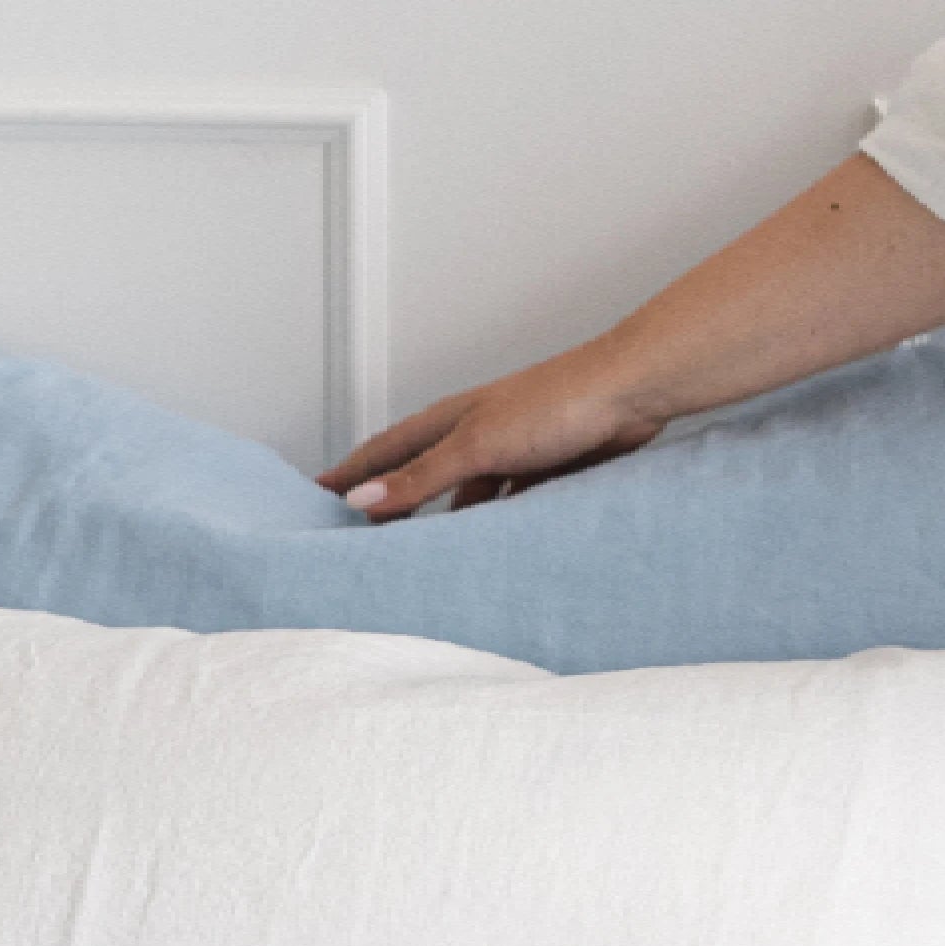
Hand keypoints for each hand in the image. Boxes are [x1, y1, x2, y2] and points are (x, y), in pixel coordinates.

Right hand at [317, 351, 661, 521]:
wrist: (628, 394)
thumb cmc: (555, 403)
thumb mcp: (476, 446)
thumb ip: (420, 477)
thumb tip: (361, 500)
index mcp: (448, 420)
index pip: (383, 450)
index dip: (349, 472)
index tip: (316, 494)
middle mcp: (473, 432)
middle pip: (417, 471)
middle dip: (388, 497)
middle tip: (358, 533)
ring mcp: (508, 449)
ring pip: (461, 491)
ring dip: (440, 517)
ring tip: (418, 551)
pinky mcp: (543, 466)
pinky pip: (503, 502)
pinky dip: (488, 522)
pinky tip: (486, 543)